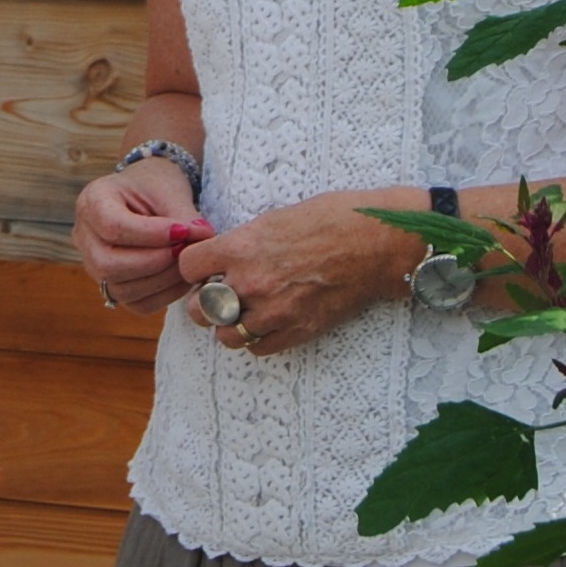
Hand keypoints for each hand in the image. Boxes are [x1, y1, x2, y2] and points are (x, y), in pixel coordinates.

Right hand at [75, 161, 212, 312]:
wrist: (147, 194)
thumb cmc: (155, 186)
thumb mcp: (169, 191)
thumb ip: (184, 217)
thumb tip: (203, 241)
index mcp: (92, 202)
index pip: (113, 227)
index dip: (151, 234)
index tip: (184, 231)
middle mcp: (84, 236)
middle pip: (108, 264)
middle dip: (154, 261)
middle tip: (186, 249)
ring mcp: (93, 265)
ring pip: (121, 289)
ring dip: (162, 279)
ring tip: (188, 261)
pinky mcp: (112, 286)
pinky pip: (136, 303)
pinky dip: (165, 294)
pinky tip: (183, 276)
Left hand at [176, 192, 418, 356]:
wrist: (377, 242)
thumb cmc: (332, 218)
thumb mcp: (277, 217)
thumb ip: (244, 242)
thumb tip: (225, 256)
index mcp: (242, 247)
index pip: (189, 268)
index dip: (194, 268)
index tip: (204, 269)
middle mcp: (251, 283)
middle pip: (200, 309)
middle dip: (205, 303)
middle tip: (218, 295)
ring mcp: (274, 312)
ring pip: (227, 335)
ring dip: (230, 325)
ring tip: (244, 313)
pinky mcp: (297, 331)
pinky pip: (259, 348)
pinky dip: (258, 339)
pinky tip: (268, 323)